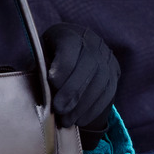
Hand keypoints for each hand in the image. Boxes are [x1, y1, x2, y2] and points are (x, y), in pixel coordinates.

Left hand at [42, 23, 119, 143]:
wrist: (76, 49)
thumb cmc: (50, 55)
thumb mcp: (41, 54)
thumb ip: (40, 66)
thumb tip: (40, 88)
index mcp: (70, 33)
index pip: (70, 45)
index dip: (63, 65)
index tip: (51, 82)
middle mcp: (93, 43)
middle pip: (88, 66)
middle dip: (72, 91)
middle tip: (58, 109)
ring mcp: (107, 58)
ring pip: (100, 82)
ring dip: (83, 105)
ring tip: (67, 120)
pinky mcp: (114, 73)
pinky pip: (108, 92)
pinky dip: (93, 109)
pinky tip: (80, 120)